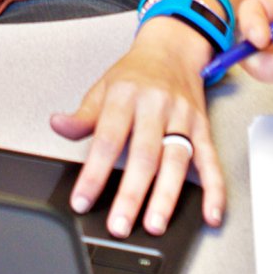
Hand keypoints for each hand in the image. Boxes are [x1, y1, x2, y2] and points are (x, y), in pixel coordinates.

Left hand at [51, 18, 222, 238]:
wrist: (173, 48)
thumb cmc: (136, 73)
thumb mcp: (103, 88)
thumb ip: (82, 115)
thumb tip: (58, 125)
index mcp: (126, 97)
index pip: (107, 140)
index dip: (93, 173)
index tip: (82, 201)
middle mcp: (156, 107)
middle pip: (145, 155)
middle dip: (132, 194)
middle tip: (120, 225)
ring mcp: (183, 117)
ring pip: (176, 160)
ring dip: (167, 196)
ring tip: (155, 224)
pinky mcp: (202, 127)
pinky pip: (211, 160)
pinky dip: (214, 188)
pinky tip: (211, 212)